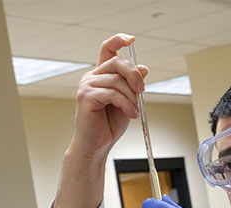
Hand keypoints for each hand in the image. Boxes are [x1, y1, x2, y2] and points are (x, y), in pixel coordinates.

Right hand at [71, 33, 148, 158]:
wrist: (98, 144)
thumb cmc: (110, 124)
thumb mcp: (128, 101)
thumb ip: (133, 85)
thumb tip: (144, 68)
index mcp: (101, 75)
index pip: (107, 49)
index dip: (118, 41)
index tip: (131, 39)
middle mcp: (92, 76)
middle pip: (117, 63)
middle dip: (134, 76)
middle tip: (142, 91)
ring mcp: (87, 86)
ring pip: (117, 81)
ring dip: (131, 98)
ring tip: (135, 111)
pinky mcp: (86, 97)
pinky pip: (113, 94)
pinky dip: (126, 105)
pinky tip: (131, 114)